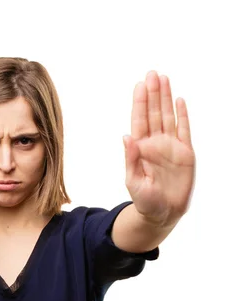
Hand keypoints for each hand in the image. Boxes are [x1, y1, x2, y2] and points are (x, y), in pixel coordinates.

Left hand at [123, 71, 195, 226]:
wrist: (162, 214)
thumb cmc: (144, 200)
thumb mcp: (133, 181)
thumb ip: (131, 159)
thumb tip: (126, 136)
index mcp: (141, 149)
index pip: (139, 120)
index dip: (140, 102)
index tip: (140, 85)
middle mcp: (155, 144)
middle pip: (154, 113)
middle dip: (153, 93)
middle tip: (152, 73)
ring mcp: (171, 146)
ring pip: (168, 116)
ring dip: (166, 98)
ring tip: (164, 78)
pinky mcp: (185, 153)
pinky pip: (184, 130)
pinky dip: (183, 115)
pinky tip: (179, 100)